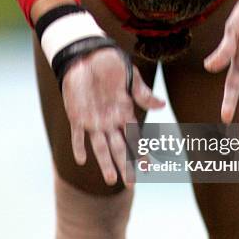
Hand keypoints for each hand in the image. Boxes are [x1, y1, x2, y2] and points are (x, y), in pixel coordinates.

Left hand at [62, 47, 164, 185]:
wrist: (88, 55)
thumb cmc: (112, 64)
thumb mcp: (131, 78)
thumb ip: (143, 94)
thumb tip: (162, 106)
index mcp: (124, 112)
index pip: (134, 137)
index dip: (140, 152)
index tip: (148, 167)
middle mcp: (110, 121)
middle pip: (119, 147)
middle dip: (125, 165)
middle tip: (131, 184)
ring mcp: (94, 120)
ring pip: (101, 147)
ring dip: (105, 163)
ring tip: (111, 180)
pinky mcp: (77, 115)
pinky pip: (77, 135)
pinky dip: (79, 146)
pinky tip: (82, 160)